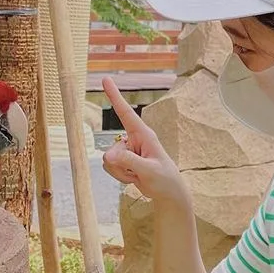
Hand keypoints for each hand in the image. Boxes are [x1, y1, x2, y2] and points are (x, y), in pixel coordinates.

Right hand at [101, 78, 186, 203]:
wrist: (168, 193)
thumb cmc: (164, 179)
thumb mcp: (148, 170)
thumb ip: (128, 161)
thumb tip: (108, 155)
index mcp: (143, 134)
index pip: (125, 112)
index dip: (114, 96)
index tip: (105, 79)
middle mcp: (133, 139)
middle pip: (112, 150)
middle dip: (120, 165)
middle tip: (137, 173)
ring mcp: (127, 150)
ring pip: (108, 160)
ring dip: (120, 172)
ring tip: (137, 175)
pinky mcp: (123, 160)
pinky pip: (109, 167)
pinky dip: (119, 176)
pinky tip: (133, 178)